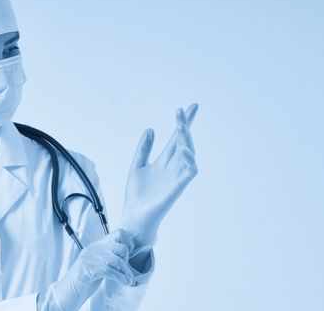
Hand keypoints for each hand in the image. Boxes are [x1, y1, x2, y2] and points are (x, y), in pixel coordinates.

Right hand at [51, 229, 136, 309]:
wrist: (66, 292)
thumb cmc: (83, 281)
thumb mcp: (97, 264)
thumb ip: (109, 258)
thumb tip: (126, 258)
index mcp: (97, 246)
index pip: (118, 233)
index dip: (128, 242)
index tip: (131, 253)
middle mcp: (94, 249)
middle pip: (120, 247)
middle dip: (128, 260)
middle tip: (128, 271)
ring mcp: (90, 259)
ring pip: (117, 260)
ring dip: (127, 272)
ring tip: (130, 281)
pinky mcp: (88, 270)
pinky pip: (110, 271)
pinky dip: (121, 278)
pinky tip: (126, 283)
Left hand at [120, 104, 198, 248]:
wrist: (134, 217)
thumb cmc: (137, 195)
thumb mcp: (137, 166)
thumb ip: (143, 149)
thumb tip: (150, 129)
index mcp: (164, 162)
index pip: (176, 138)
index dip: (183, 123)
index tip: (189, 107)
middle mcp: (173, 167)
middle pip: (183, 142)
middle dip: (184, 126)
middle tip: (182, 111)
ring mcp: (176, 177)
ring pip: (189, 154)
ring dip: (186, 140)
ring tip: (180, 128)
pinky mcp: (177, 188)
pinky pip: (189, 172)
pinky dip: (189, 160)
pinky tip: (184, 150)